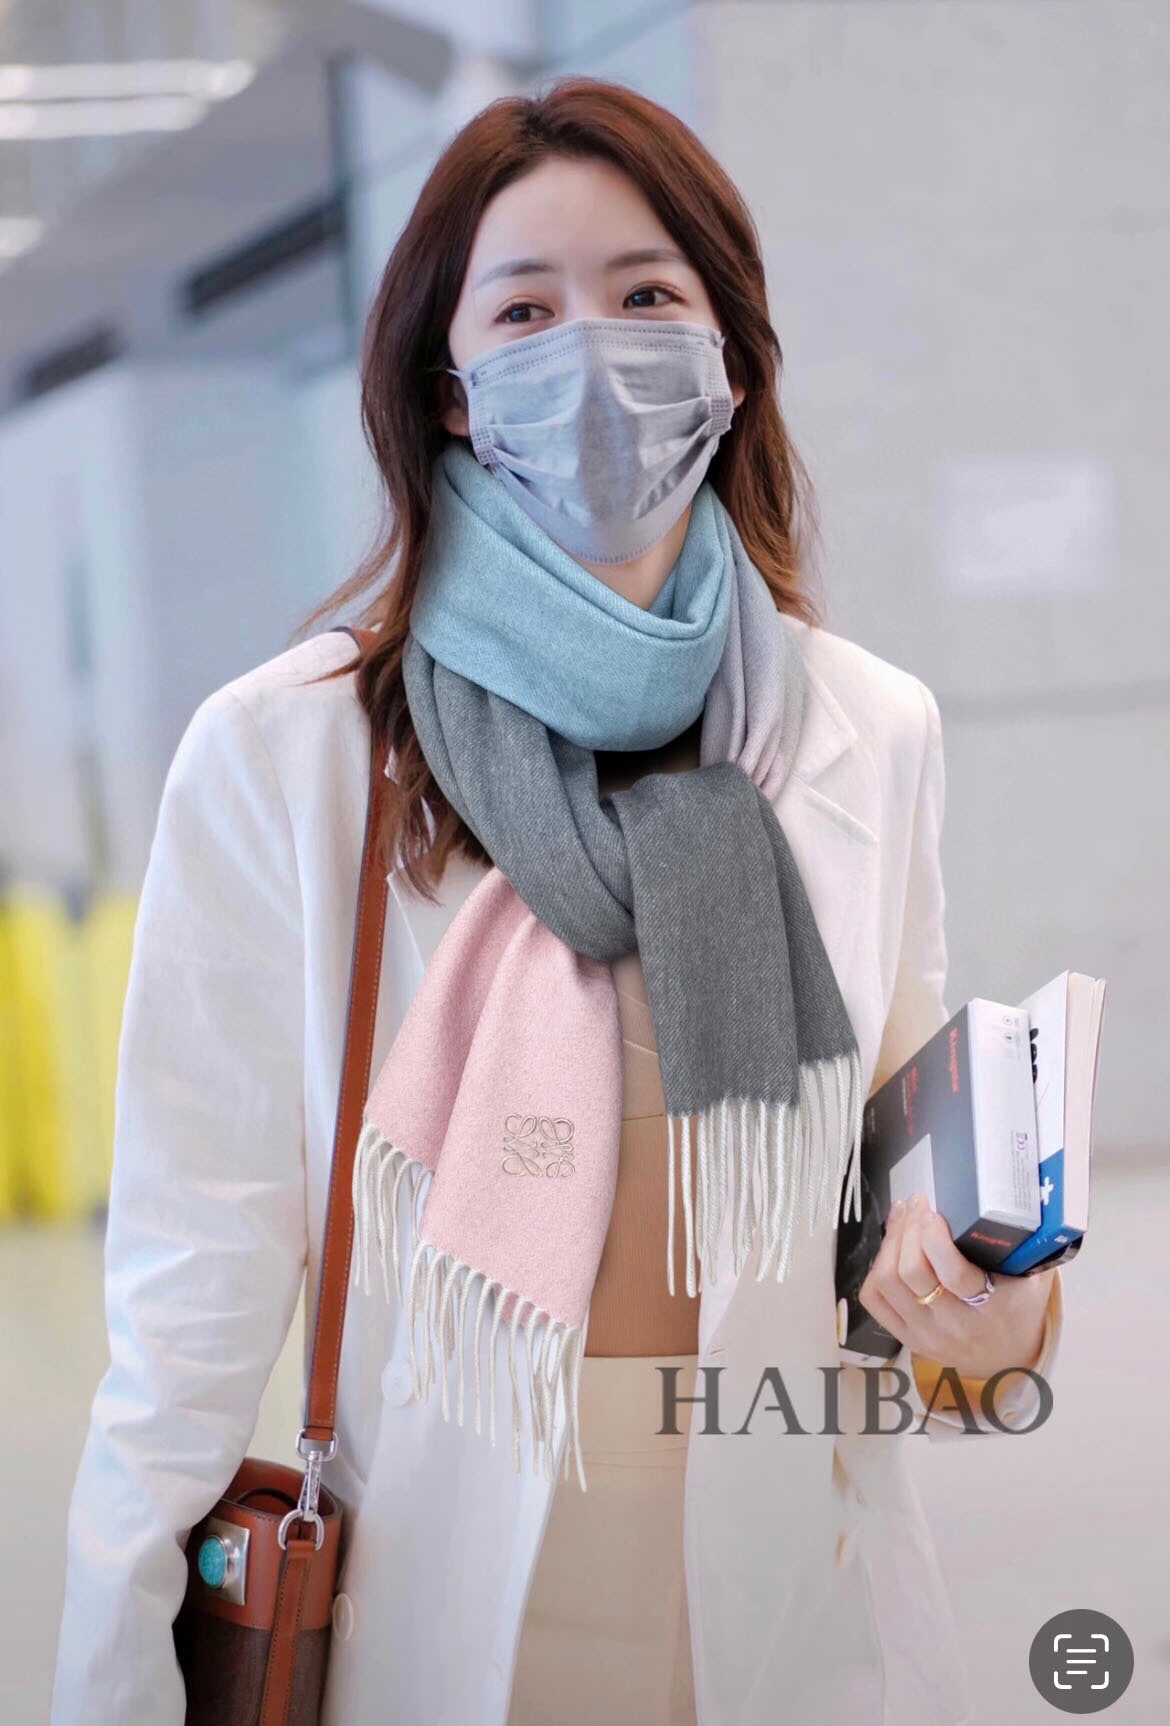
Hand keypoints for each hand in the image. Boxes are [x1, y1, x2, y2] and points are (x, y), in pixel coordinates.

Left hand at [858, 1193, 1054, 1381]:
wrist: (1008, 1356)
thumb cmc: (1020, 1306)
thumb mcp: (1035, 1276)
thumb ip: (1026, 1242)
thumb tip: (1010, 1197)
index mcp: (990, 1309)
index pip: (952, 1273)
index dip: (934, 1237)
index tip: (934, 1212)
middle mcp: (954, 1326)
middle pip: (912, 1272)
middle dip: (910, 1229)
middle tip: (919, 1204)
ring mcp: (925, 1334)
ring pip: (887, 1282)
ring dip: (891, 1241)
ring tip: (905, 1216)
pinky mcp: (906, 1337)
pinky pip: (874, 1299)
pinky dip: (877, 1265)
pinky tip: (892, 1244)